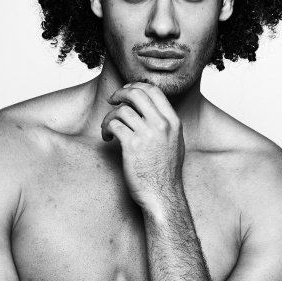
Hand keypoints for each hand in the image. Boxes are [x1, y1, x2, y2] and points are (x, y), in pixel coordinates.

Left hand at [101, 82, 184, 211]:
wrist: (162, 194)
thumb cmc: (166, 172)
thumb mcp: (175, 141)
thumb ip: (165, 123)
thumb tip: (149, 107)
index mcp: (173, 122)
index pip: (154, 91)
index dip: (137, 86)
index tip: (127, 91)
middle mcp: (161, 125)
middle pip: (137, 94)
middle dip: (121, 93)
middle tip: (113, 100)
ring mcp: (147, 135)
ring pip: (122, 110)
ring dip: (110, 115)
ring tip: (108, 126)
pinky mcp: (132, 146)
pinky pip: (114, 125)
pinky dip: (106, 128)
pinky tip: (107, 137)